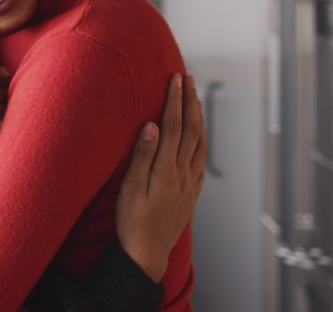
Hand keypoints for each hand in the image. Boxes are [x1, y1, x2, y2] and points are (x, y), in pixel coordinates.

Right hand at [115, 73, 206, 282]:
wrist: (146, 254)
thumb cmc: (131, 222)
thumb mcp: (130, 188)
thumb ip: (142, 156)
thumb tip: (153, 125)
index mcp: (166, 170)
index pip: (174, 126)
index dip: (175, 100)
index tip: (175, 79)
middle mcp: (183, 174)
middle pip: (192, 130)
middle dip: (190, 101)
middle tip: (188, 78)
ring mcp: (190, 184)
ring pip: (200, 144)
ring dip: (199, 118)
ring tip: (196, 99)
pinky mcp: (191, 194)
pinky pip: (201, 160)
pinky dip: (202, 141)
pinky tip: (199, 136)